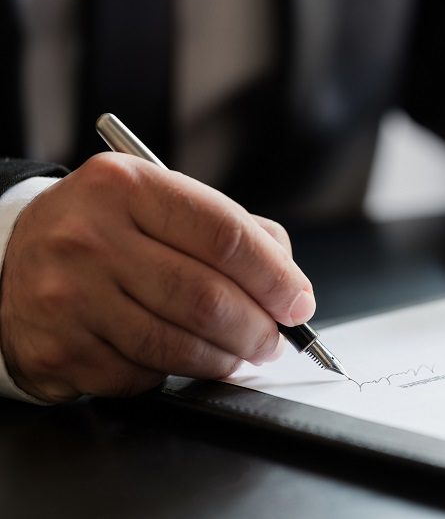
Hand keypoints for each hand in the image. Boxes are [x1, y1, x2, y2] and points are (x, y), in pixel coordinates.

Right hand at [0, 153, 313, 402]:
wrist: (12, 261)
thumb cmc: (106, 232)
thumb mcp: (158, 204)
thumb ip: (231, 231)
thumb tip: (288, 284)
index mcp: (126, 186)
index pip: (225, 234)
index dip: (275, 276)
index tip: (298, 303)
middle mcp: (89, 237)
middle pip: (206, 297)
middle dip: (258, 329)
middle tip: (275, 340)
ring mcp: (68, 296)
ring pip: (179, 345)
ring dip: (226, 359)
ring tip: (240, 354)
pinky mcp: (59, 349)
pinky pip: (144, 375)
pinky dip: (176, 374)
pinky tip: (180, 359)